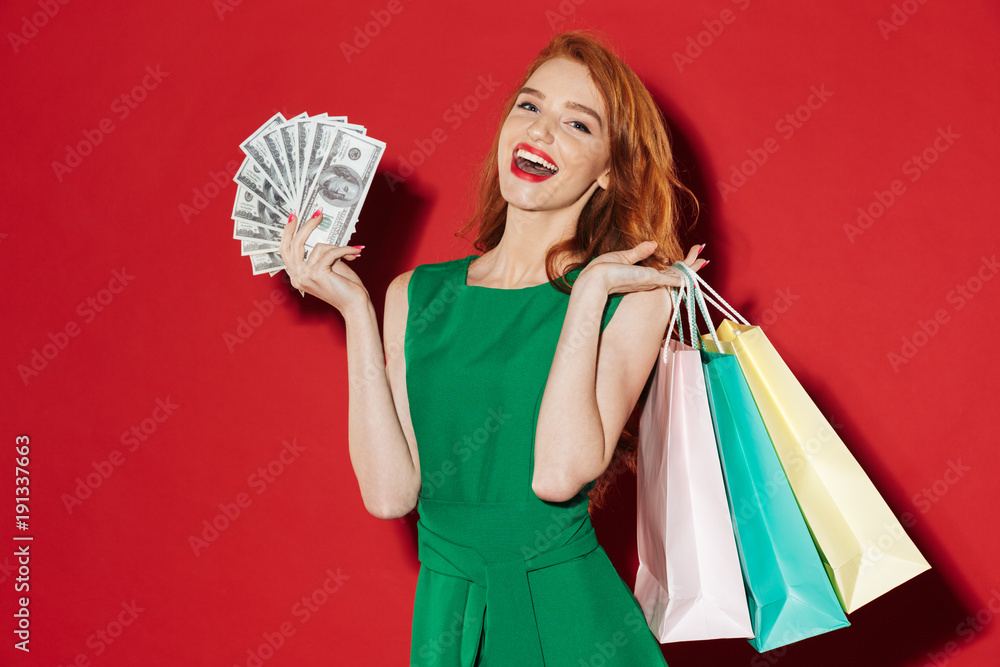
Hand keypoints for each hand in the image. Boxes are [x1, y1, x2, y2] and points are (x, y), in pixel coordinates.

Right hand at [279, 207, 369, 312]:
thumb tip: (322, 236)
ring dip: (338, 248)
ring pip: (319, 248)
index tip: (294, 217)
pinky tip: (356, 252)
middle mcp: (297, 277)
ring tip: (351, 253)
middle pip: (294, 244)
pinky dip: (345, 250)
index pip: (285, 249)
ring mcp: (305, 276)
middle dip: (307, 226)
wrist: (355, 304)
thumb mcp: (329, 265)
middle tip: (318, 214)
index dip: (288, 232)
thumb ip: (322, 253)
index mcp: (297, 276)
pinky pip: (331, 252)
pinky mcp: (317, 274)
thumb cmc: (345, 286)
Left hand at [577, 241, 707, 294]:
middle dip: (688, 268)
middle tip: (703, 260)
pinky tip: (696, 271)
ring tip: (705, 261)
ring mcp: (651, 281)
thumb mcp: (624, 257)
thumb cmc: (603, 271)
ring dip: (691, 268)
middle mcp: (649, 280)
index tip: (686, 260)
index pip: (663, 271)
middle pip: (674, 274)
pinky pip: (673, 278)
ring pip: (676, 276)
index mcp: (641, 276)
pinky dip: (685, 274)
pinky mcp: (651, 280)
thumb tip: (652, 244)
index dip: (675, 267)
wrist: (596, 279)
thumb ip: (639, 252)